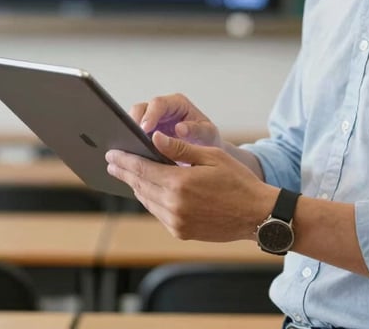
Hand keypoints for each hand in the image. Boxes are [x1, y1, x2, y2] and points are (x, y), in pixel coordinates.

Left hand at [105, 131, 276, 241]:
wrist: (256, 214)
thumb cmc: (238, 181)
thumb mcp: (211, 156)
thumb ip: (180, 149)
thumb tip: (155, 139)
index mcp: (180, 183)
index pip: (142, 169)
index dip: (125, 160)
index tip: (112, 153)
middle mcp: (174, 205)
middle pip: (140, 185)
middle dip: (125, 172)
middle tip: (112, 162)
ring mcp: (177, 221)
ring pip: (147, 200)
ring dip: (135, 186)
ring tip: (127, 174)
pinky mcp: (181, 231)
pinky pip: (158, 213)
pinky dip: (150, 199)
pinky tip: (148, 190)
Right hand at [130, 93, 222, 148]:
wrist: (208, 152)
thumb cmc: (208, 139)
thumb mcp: (207, 134)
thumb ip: (196, 130)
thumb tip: (180, 128)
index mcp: (177, 104)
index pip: (158, 104)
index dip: (150, 115)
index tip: (145, 129)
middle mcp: (163, 110)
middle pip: (141, 109)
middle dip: (134, 123)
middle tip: (132, 140)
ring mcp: (153, 122)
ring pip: (133, 121)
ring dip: (130, 134)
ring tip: (130, 149)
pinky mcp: (148, 134)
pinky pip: (134, 135)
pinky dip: (131, 144)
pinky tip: (131, 155)